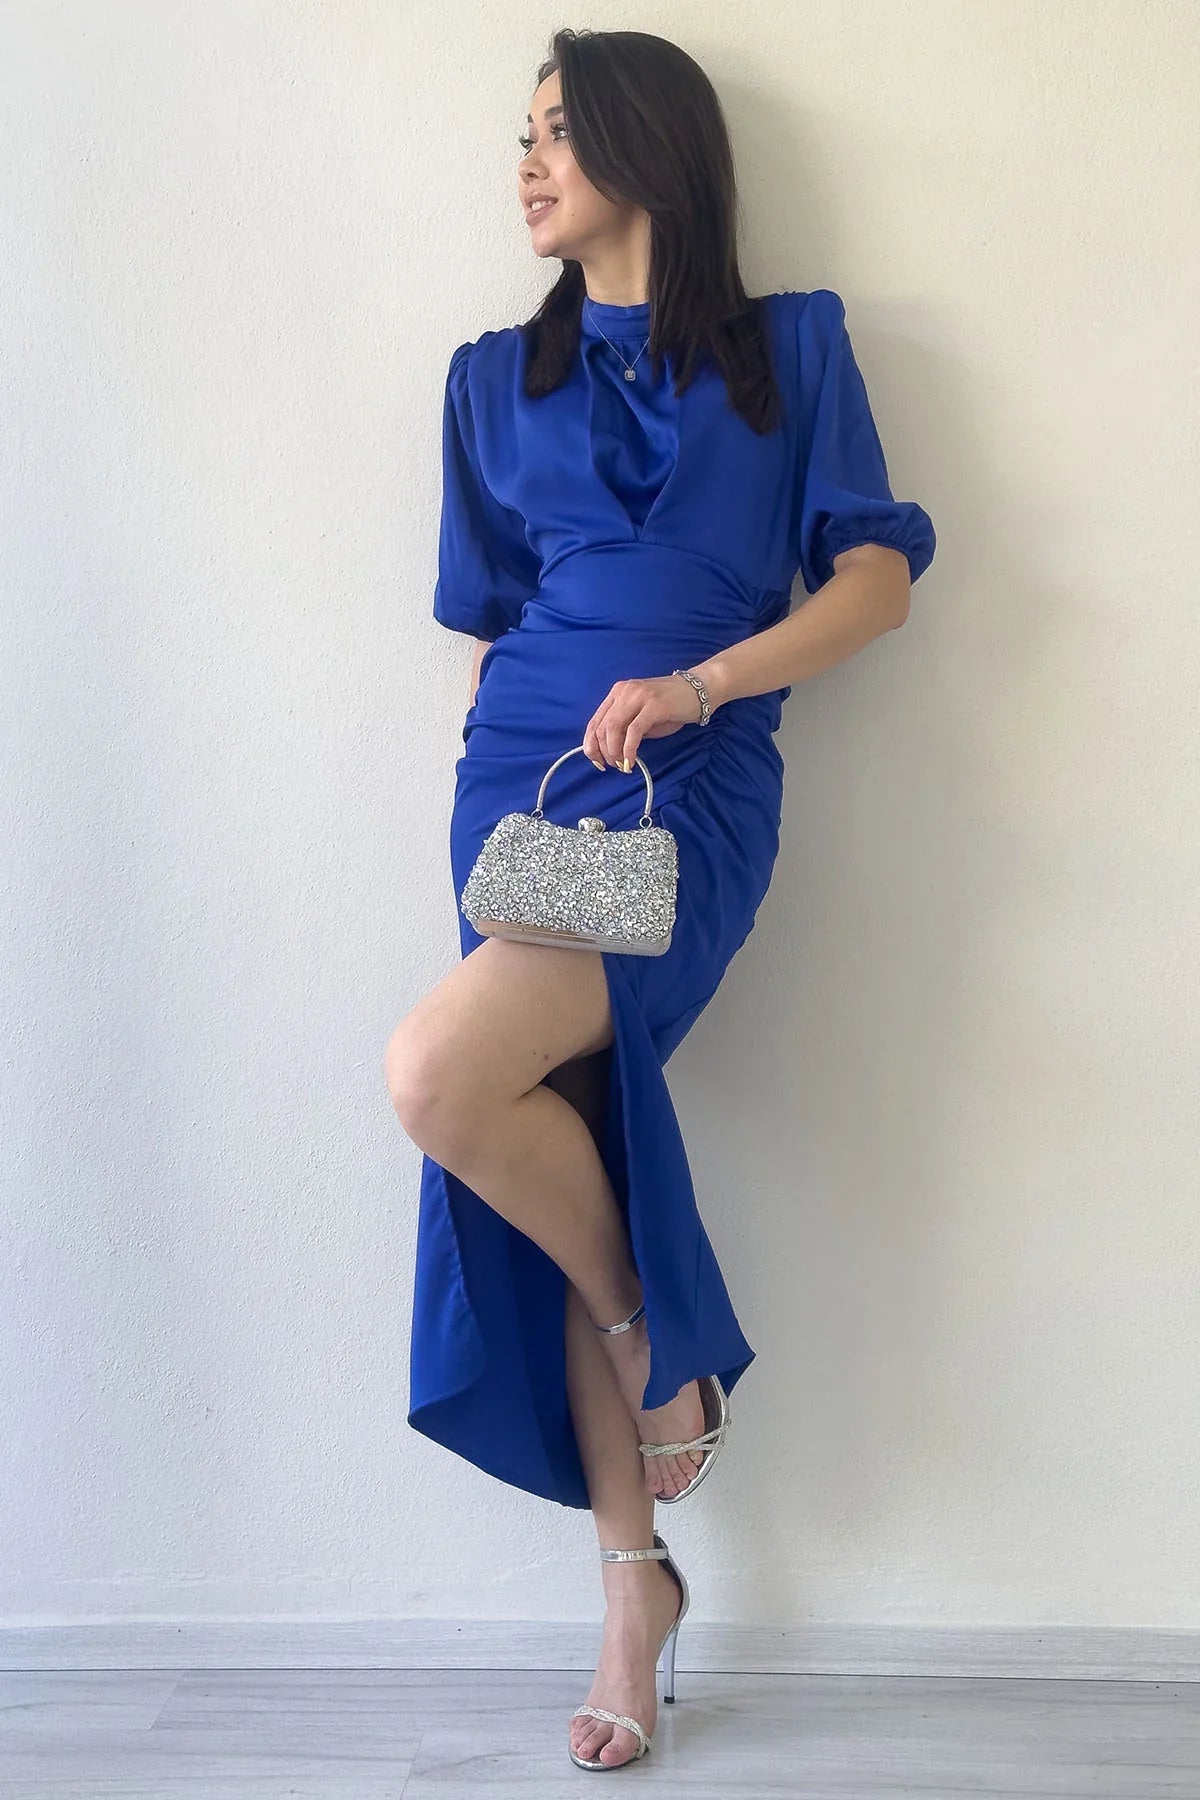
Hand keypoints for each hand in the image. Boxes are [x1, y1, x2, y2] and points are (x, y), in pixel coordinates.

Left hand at [582, 672, 706, 772]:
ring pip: (613, 728)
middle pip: (601, 727)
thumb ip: (625, 728)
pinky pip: (634, 731)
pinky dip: (629, 749)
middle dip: (603, 752)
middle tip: (613, 766)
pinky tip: (631, 761)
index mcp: (618, 693)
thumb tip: (610, 751)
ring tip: (623, 764)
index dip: (591, 745)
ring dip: (615, 752)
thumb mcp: (642, 715)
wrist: (699, 689)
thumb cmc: (671, 706)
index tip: (597, 762)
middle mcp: (624, 692)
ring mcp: (639, 697)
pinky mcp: (653, 706)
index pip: (594, 721)